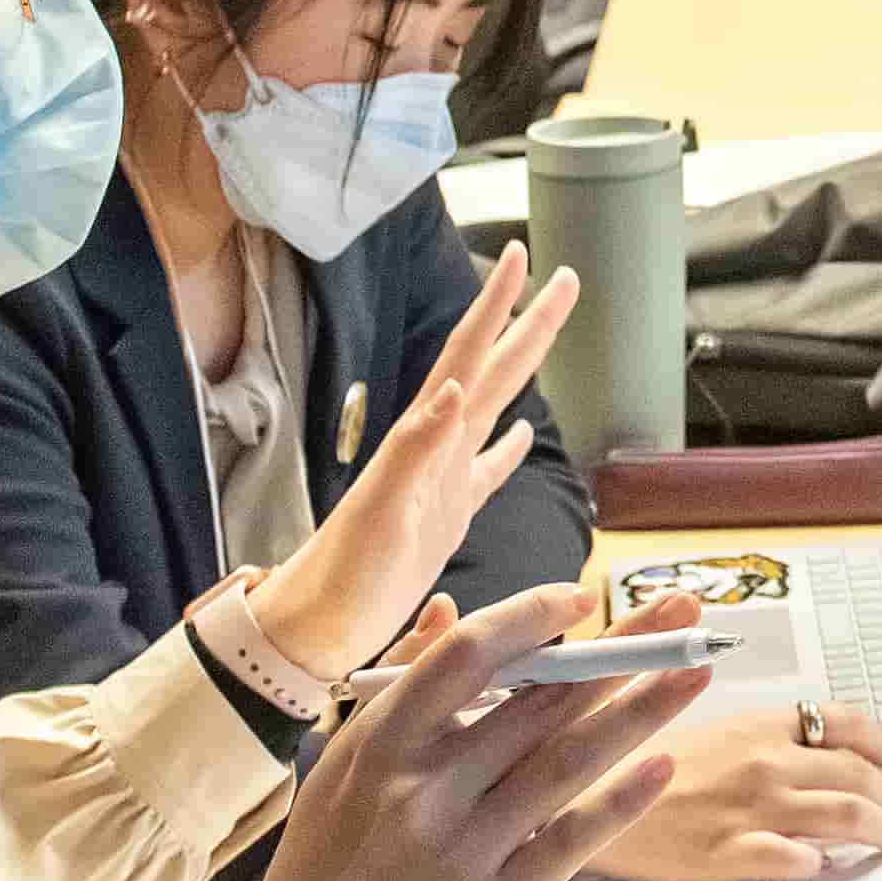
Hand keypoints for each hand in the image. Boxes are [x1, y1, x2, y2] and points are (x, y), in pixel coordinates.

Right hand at [249, 584, 702, 880]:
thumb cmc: (326, 860)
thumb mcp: (343, 762)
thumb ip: (401, 682)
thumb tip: (452, 608)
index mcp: (384, 743)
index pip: (468, 656)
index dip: (530, 619)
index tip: (583, 598)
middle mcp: (425, 789)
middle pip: (539, 702)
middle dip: (619, 651)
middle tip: (681, 614)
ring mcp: (464, 848)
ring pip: (567, 763)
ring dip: (641, 712)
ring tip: (696, 671)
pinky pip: (570, 841)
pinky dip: (619, 801)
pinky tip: (664, 765)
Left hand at [259, 247, 577, 680]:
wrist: (314, 624)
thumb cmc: (342, 573)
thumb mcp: (382, 510)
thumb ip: (416, 448)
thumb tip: (454, 388)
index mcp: (423, 440)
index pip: (467, 357)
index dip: (496, 308)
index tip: (523, 256)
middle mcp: (436, 450)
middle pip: (493, 371)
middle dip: (529, 324)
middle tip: (567, 278)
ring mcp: (443, 481)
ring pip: (494, 407)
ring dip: (522, 369)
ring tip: (547, 333)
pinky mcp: (445, 517)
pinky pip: (487, 471)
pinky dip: (508, 448)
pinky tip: (519, 433)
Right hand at [582, 699, 881, 880]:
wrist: (588, 796)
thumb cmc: (645, 765)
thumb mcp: (712, 730)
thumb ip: (765, 736)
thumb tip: (817, 744)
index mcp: (760, 725)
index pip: (848, 724)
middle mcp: (765, 762)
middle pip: (859, 776)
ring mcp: (752, 808)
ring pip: (846, 817)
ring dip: (880, 831)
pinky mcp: (732, 853)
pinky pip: (799, 859)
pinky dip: (822, 863)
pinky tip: (822, 864)